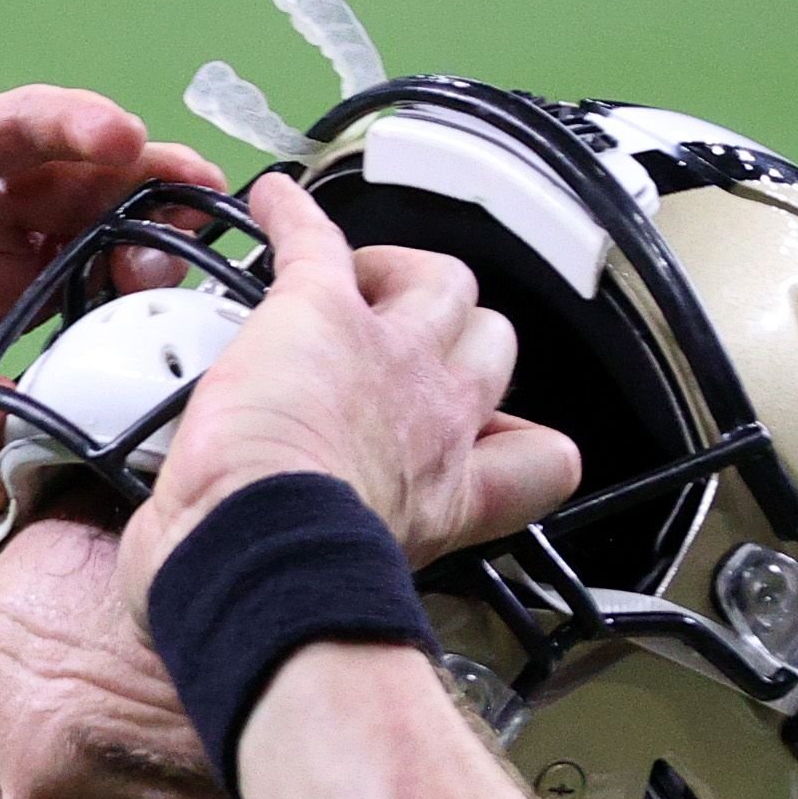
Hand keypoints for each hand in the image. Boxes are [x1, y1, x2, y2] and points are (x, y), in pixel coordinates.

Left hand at [122, 173, 580, 583]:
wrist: (256, 556)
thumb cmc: (280, 594)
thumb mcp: (347, 592)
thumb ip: (345, 572)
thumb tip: (272, 590)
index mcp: (445, 495)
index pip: (541, 460)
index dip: (515, 437)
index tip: (479, 435)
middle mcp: (436, 421)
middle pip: (493, 345)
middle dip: (457, 339)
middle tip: (397, 347)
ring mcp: (388, 356)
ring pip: (443, 280)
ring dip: (404, 273)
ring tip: (358, 284)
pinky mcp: (321, 311)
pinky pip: (320, 236)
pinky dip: (294, 215)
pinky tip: (272, 204)